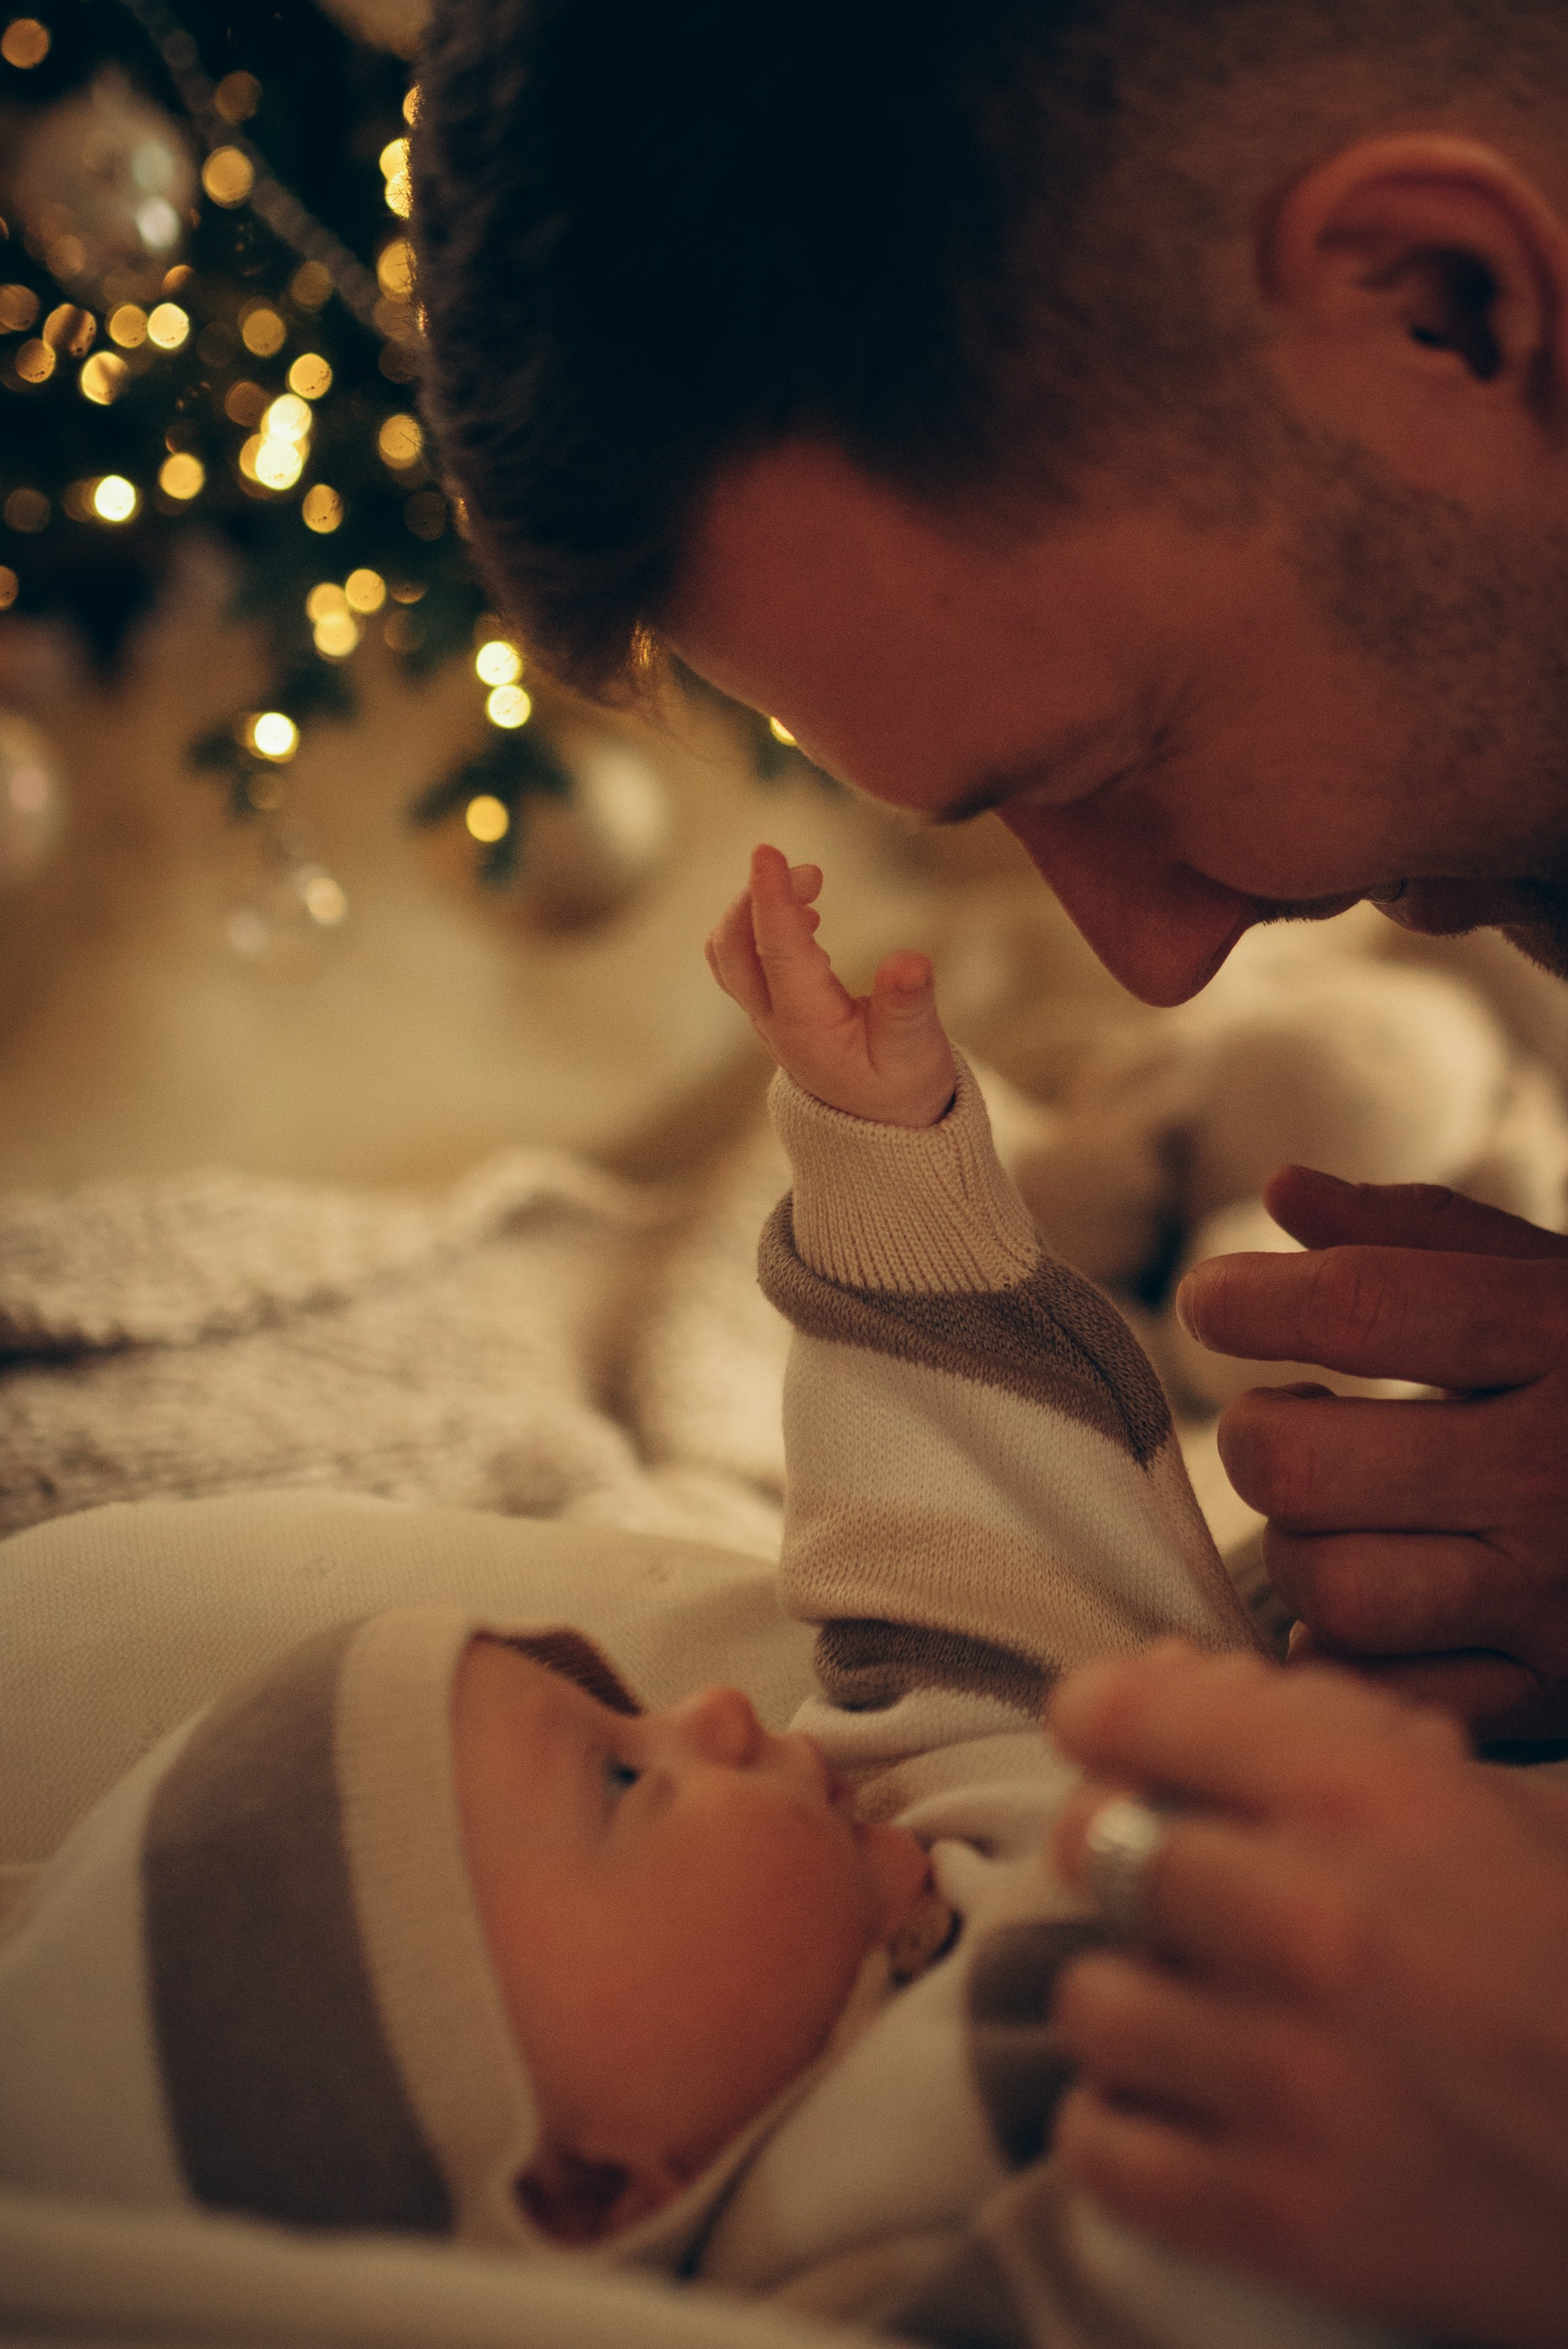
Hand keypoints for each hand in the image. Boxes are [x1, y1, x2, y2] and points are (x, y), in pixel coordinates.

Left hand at [705, 843, 957, 1127]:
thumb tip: (910, 961)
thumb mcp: (917, 1053)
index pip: (778, 953)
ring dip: (755, 910)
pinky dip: (760, 927)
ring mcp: (767, 1019)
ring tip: (810, 887)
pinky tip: (806, 919)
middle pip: (734, 949)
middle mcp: (775, 1022)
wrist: (883, 1132)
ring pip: (731, 954)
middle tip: (812, 873)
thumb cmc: (903, 1089)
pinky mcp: (773, 1013)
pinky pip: (745, 962)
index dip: (772, 900)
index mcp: (807, 1029)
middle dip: (759, 897)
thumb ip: (908, 1007)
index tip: (768, 852)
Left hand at [1046, 1641, 1567, 2348]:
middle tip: (1169, 1879)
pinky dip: (1118, 2124)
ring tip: (1189, 2002)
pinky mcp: (1286, 2216)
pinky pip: (1103, 2150)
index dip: (1105, 1715)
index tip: (1103, 1733)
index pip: (1141, 1713)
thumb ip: (1342, 1734)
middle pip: (1100, 1845)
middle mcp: (1312, 1920)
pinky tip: (1172, 2105)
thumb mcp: (1512, 1809)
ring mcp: (1291, 2076)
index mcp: (1372, 1796)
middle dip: (1123, 1850)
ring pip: (1092, 1998)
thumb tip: (1177, 1681)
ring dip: (1130, 1993)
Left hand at [1176, 1167, 1567, 1737]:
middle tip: (1282, 1415)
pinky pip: (1382, 1685)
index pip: (1357, 1306)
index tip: (1212, 1299)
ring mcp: (1557, 1596)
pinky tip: (1372, 1602)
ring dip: (1296, 1546)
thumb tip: (1284, 1191)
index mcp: (1567, 1338)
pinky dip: (1348, 1650)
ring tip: (1331, 1510)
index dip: (1247, 1300)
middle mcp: (1561, 1469)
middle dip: (1259, 1431)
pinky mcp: (1553, 1693)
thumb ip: (1425, 1236)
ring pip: (1329, 1584)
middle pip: (1304, 1461)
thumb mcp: (1564, 1285)